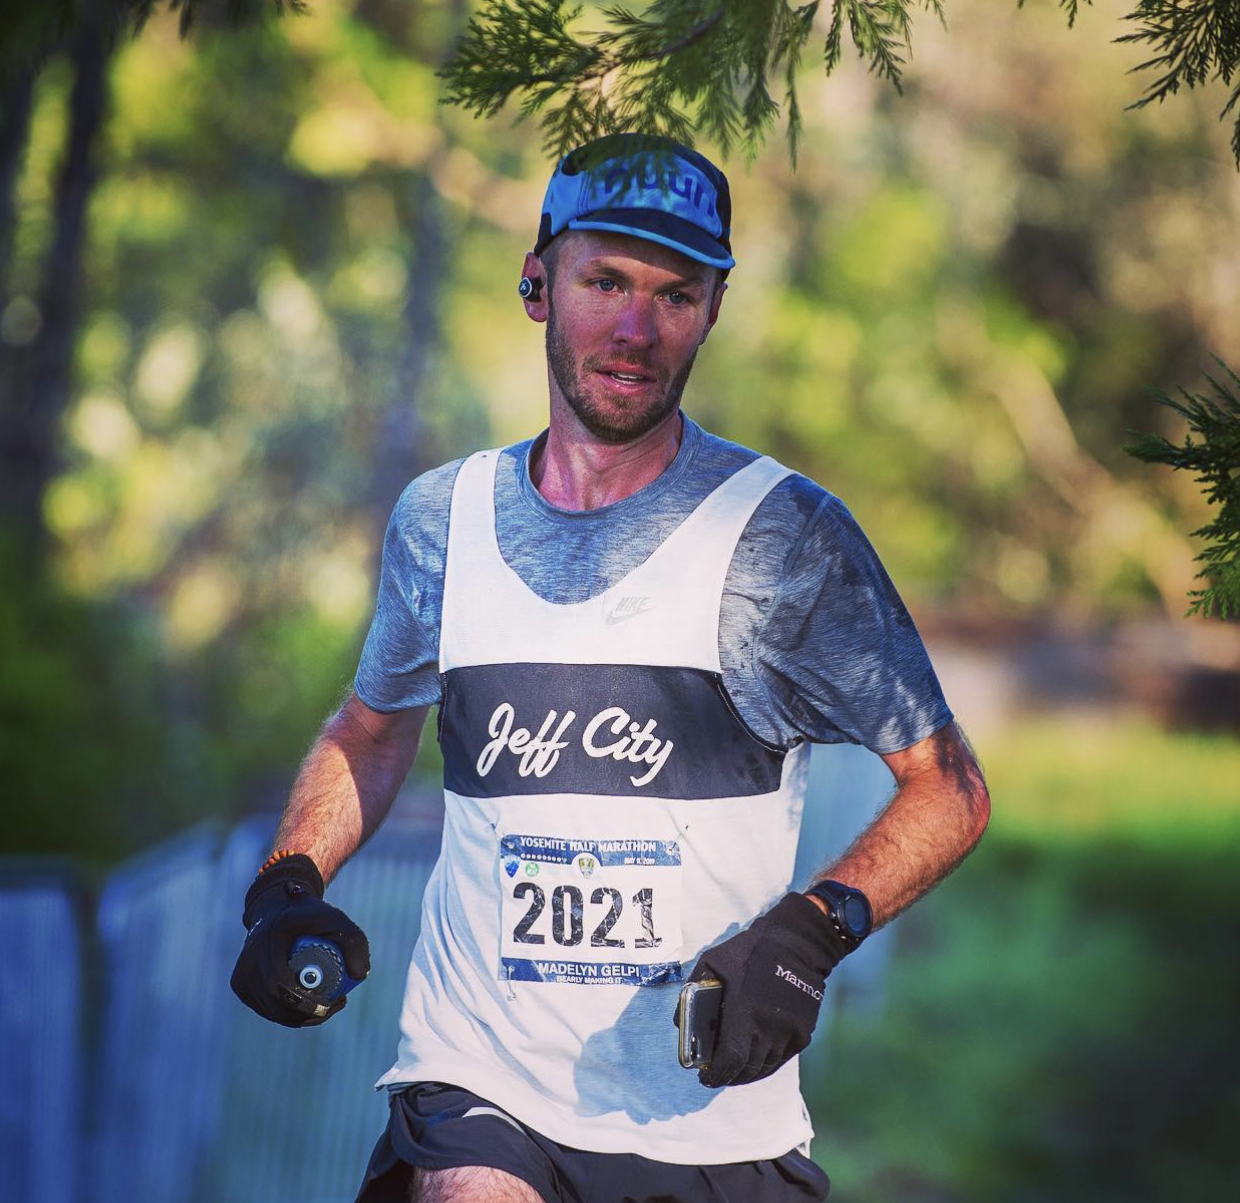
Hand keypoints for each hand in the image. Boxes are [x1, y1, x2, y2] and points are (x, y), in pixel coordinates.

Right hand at [230, 853, 369, 1027]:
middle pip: (276, 1004)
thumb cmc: (308, 915)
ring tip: (327, 1003)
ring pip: (273, 1011)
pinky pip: (267, 1008)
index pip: (279, 983)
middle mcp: (248, 963)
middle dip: (308, 1012)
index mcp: (266, 943)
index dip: (303, 1001)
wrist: (276, 909)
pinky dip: (287, 1012)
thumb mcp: (335, 919)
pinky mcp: (240, 987)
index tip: (329, 1004)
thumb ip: (354, 941)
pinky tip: (306, 1006)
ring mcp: (241, 977)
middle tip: (335, 1004)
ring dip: (300, 1016)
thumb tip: (359, 975)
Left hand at [683, 892, 850, 1087]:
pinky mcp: (802, 1032)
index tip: (705, 1077)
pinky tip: (755, 1060)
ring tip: (735, 1069)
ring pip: (764, 1066)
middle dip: (730, 1076)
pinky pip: (782, 1058)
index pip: (730, 1059)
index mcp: (743, 1013)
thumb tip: (680, 1024)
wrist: (795, 943)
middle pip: (747, 1068)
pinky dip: (766, 1064)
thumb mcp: (711, 963)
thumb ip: (692, 993)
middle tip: (718, 1075)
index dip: (717, 1074)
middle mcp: (767, 1029)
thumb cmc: (748, 952)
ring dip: (748, 1072)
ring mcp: (787, 1033)